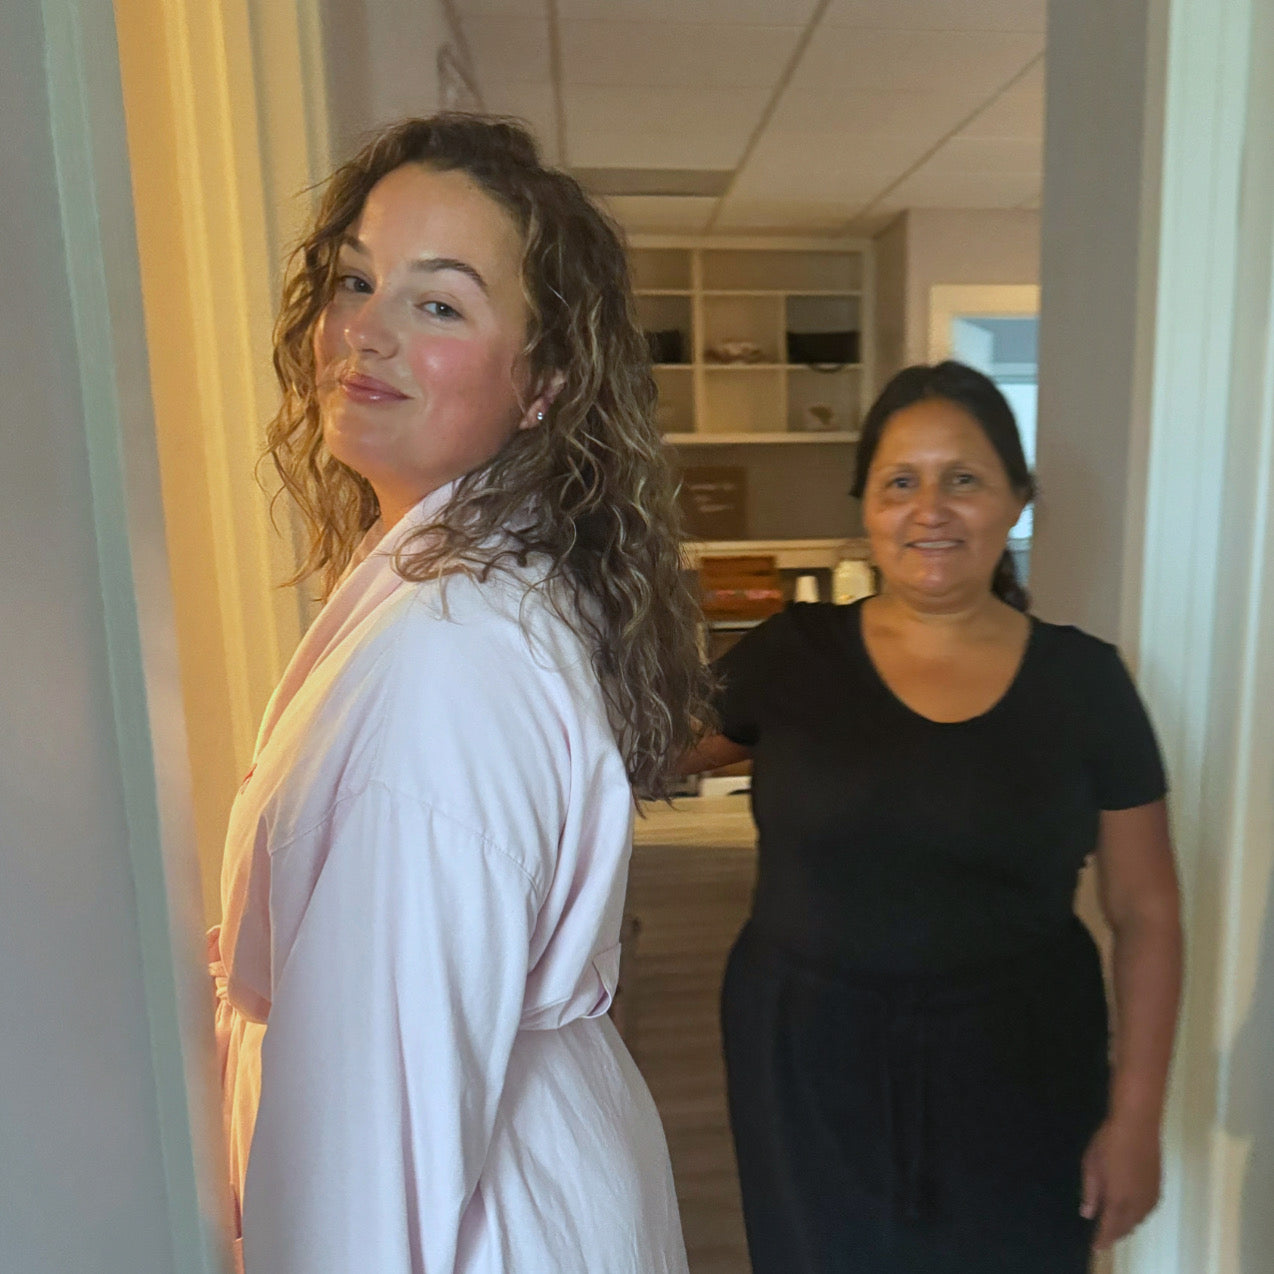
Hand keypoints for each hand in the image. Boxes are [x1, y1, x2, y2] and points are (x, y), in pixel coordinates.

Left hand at [1080, 1114, 1162, 1249]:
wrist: (1138, 1125)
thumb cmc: (1109, 1142)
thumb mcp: (1091, 1165)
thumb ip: (1090, 1192)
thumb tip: (1087, 1214)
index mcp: (1118, 1199)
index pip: (1110, 1227)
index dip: (1102, 1239)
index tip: (1095, 1248)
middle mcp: (1137, 1203)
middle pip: (1126, 1227)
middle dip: (1114, 1234)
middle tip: (1104, 1237)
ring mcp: (1150, 1196)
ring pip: (1138, 1220)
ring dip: (1127, 1225)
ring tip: (1115, 1225)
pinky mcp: (1158, 1187)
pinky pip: (1147, 1210)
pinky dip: (1137, 1216)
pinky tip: (1131, 1211)